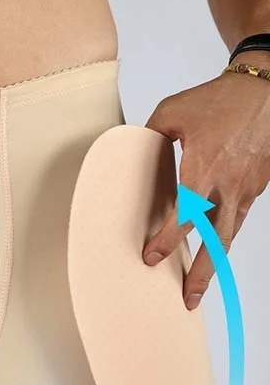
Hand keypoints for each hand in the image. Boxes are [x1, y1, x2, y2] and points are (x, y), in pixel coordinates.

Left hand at [144, 53, 269, 308]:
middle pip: (216, 240)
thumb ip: (148, 138)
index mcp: (204, 169)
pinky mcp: (257, 186)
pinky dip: (223, 239)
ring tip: (198, 289)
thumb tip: (127, 154)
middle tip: (187, 299)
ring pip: (230, 235)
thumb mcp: (172, 112)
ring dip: (215, 265)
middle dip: (202, 273)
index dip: (166, 240)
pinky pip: (237, 219)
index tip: (151, 258)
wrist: (266, 85)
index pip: (183, 215)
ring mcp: (247, 188)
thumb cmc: (219, 98)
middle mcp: (229, 185)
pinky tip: (211, 254)